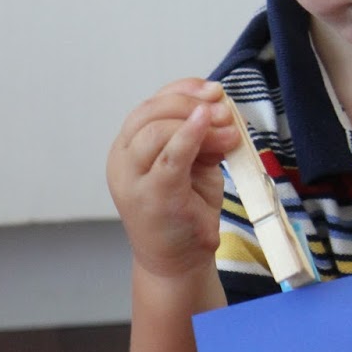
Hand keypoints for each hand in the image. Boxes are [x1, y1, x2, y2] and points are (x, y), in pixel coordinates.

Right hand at [107, 79, 241, 279]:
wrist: (177, 260)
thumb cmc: (185, 211)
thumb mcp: (194, 164)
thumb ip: (200, 138)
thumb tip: (219, 109)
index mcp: (129, 147)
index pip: (150, 104)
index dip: (183, 90)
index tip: (214, 90)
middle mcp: (122, 159)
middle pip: (150, 112)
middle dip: (191, 104)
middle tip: (225, 111)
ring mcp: (132, 179)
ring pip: (155, 130)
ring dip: (197, 123)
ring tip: (229, 131)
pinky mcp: (151, 196)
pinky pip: (168, 157)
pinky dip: (188, 136)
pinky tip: (207, 125)